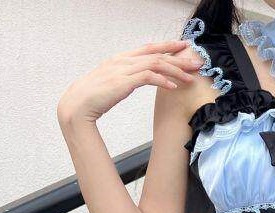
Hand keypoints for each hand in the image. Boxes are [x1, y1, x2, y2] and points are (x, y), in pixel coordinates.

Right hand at [57, 40, 202, 125]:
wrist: (78, 104)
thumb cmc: (93, 97)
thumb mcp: (112, 83)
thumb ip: (126, 77)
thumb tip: (137, 79)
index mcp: (121, 58)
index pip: (149, 48)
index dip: (167, 46)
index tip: (183, 48)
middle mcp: (124, 60)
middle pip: (157, 54)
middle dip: (179, 58)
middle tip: (196, 62)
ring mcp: (123, 69)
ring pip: (156, 64)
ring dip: (176, 71)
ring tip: (191, 78)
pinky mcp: (124, 82)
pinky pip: (149, 77)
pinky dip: (163, 81)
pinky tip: (174, 87)